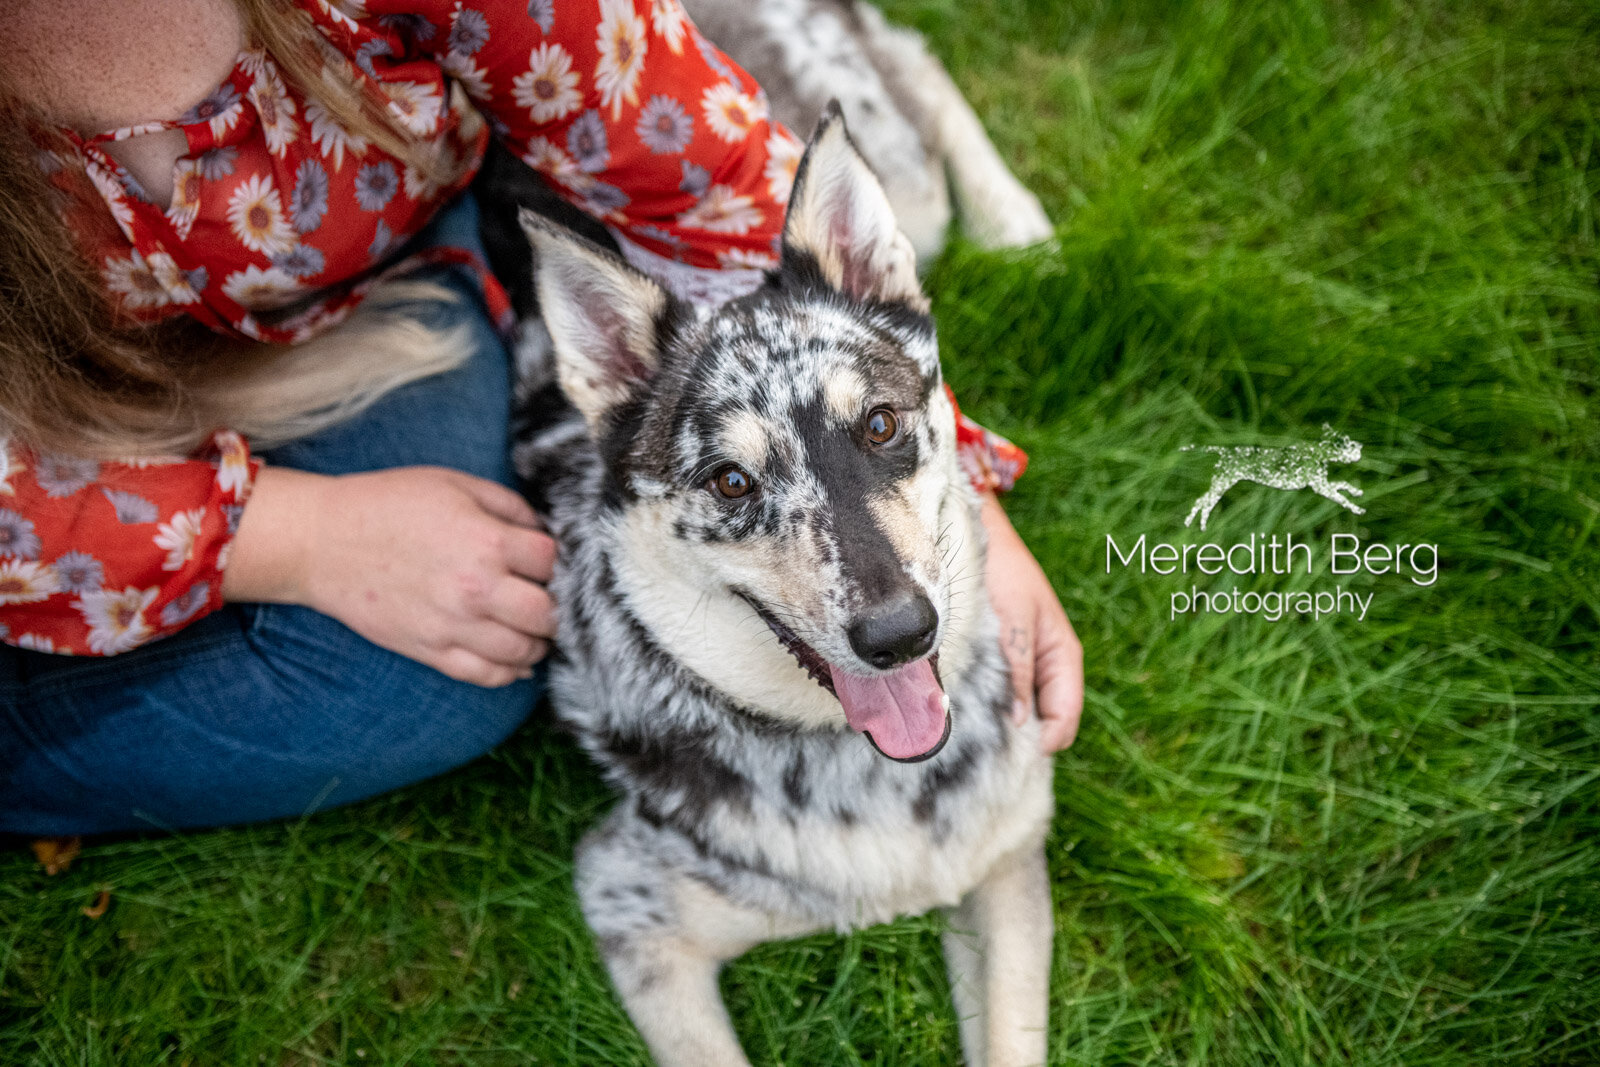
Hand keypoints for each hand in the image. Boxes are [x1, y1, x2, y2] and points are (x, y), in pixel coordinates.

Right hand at [224, 466, 557, 687]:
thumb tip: (543, 532)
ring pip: (524, 651)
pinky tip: (516, 658)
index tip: (545, 558)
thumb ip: (508, 505)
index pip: (552, 561)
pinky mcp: (431, 651)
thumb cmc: (388, 504)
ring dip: (538, 640)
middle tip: (549, 596)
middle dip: (555, 603)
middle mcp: (477, 590)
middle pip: (548, 613)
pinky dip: (510, 672)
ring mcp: (454, 626)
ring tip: (535, 627)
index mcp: (487, 542)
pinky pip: (487, 676)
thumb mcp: (455, 483)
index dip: (555, 557)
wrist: (322, 542)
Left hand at [978, 492, 1083, 751]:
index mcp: (1062, 656)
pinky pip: (997, 696)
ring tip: (969, 730)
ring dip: (998, 723)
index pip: (1064, 717)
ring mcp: (1020, 665)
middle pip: (1042, 722)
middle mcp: (1044, 666)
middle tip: (984, 745)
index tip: (1008, 751)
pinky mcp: (995, 661)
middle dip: (1018, 738)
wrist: (971, 535)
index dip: (1041, 742)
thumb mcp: (1014, 621)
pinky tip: (958, 708)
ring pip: (1017, 713)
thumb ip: (1020, 669)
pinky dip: (983, 706)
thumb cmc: (1000, 571)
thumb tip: (1021, 721)